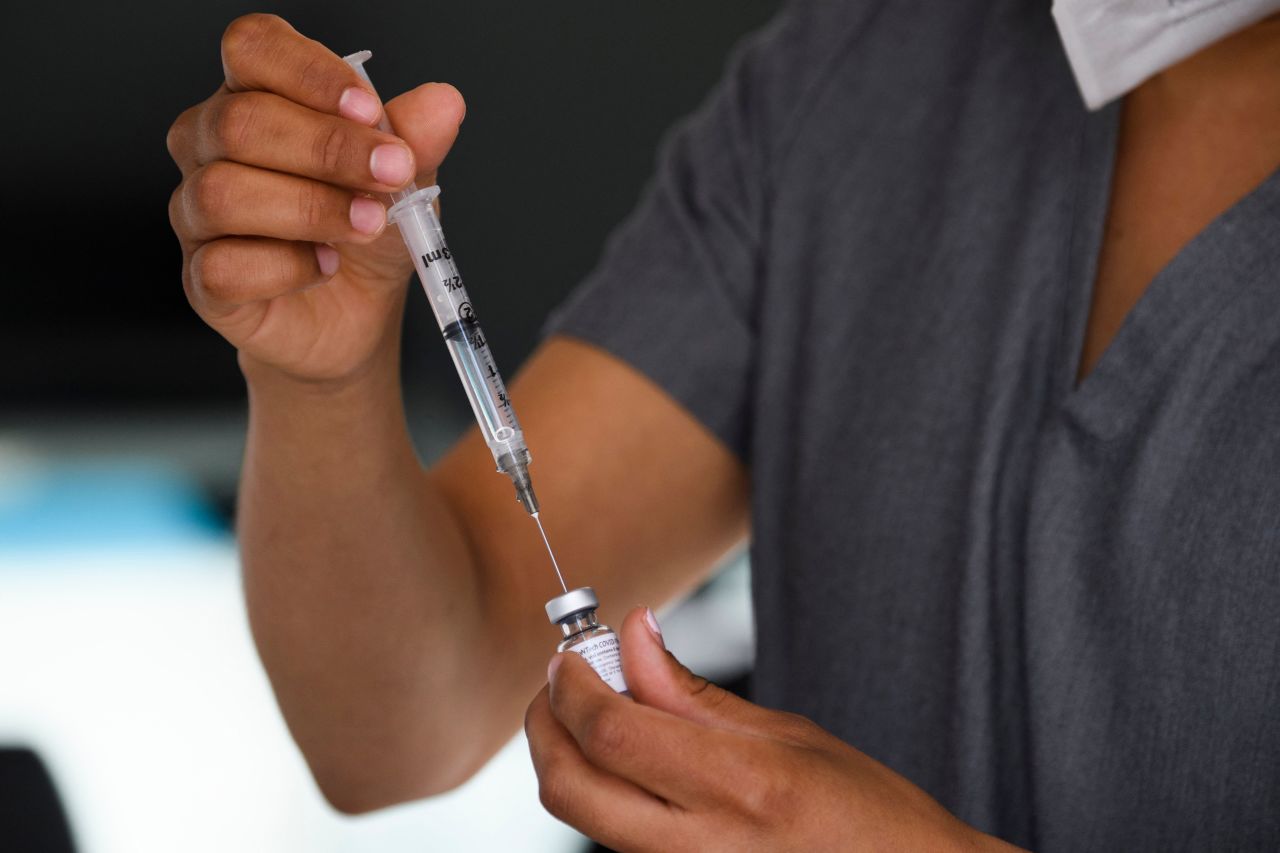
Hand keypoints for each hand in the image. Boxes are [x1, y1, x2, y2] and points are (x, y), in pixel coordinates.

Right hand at [166, 14, 464, 385]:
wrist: (358, 315)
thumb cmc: (367, 234)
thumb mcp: (405, 181)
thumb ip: (416, 139)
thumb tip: (442, 104)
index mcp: (257, 97)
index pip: (253, 49)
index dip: (309, 73)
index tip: (370, 111)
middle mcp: (210, 145)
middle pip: (241, 122)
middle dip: (329, 149)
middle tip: (391, 175)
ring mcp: (197, 212)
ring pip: (223, 192)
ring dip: (311, 209)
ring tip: (367, 226)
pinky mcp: (202, 279)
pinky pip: (223, 265)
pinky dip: (287, 268)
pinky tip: (324, 268)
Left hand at [525, 608, 1020, 851]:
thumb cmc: (869, 817)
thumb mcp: (791, 734)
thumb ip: (693, 694)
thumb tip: (635, 636)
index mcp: (739, 788)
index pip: (611, 733)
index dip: (573, 686)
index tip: (572, 655)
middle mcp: (699, 846)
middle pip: (569, 788)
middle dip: (546, 725)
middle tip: (563, 682)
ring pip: (583, 817)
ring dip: (570, 757)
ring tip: (602, 713)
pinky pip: (614, 839)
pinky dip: (601, 791)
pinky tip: (629, 761)